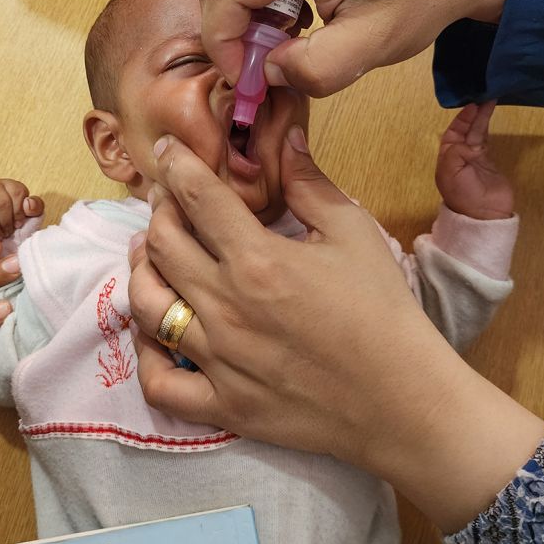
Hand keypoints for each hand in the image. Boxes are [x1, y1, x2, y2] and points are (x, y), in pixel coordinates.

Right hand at [0, 179, 42, 238]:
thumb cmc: (6, 227)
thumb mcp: (26, 219)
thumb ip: (35, 209)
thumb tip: (28, 204)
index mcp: (10, 186)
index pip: (17, 192)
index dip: (18, 212)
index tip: (18, 225)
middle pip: (1, 202)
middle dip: (5, 223)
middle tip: (5, 235)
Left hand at [127, 130, 543, 531]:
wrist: (404, 400)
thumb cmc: (384, 311)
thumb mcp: (355, 234)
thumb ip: (310, 184)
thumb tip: (286, 138)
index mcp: (257, 259)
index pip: (196, 197)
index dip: (175, 164)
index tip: (167, 150)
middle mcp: (225, 306)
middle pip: (162, 245)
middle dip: (158, 211)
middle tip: (166, 201)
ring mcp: (218, 360)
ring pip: (147, 306)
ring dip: (139, 271)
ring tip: (146, 254)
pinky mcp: (222, 405)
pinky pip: (158, 382)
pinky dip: (144, 354)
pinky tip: (151, 332)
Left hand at [435, 102, 513, 219]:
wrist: (485, 215)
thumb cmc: (464, 194)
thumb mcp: (451, 173)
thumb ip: (457, 153)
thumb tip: (472, 144)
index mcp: (446, 158)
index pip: (451, 133)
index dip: (460, 119)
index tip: (471, 106)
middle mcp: (459, 156)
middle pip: (465, 129)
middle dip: (473, 114)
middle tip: (483, 98)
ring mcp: (475, 158)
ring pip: (477, 132)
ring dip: (482, 118)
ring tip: (490, 101)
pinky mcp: (489, 161)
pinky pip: (487, 139)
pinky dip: (488, 127)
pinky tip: (490, 115)